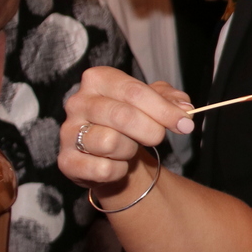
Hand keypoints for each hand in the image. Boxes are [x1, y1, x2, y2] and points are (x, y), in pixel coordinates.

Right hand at [58, 67, 194, 188]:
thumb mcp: (152, 103)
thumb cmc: (131, 122)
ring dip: (130, 150)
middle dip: (151, 130)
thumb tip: (185, 108)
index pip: (134, 91)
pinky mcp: (66, 161)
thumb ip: (170, 100)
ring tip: (129, 148)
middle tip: (158, 137)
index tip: (185, 122)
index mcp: (98, 80)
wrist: (109, 155)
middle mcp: (78, 102)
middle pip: (123, 115)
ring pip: (111, 142)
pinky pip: (103, 169)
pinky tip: (116, 164)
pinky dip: (118, 171)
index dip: (164, 109)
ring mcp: (68, 132)